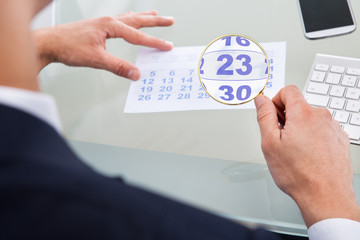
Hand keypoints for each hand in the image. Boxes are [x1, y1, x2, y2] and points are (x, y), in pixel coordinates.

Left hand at [33, 10, 173, 79]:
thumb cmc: (68, 47)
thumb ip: (117, 66)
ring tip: (156, 15)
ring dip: (144, 17)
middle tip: (170, 20)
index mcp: (110, 26)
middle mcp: (108, 21)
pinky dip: (131, 20)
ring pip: (129, 18)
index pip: (137, 36)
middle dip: (155, 21)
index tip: (167, 47)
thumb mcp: (96, 59)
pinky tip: (131, 21)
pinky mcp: (99, 27)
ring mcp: (104, 23)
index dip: (154, 42)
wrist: (50, 42)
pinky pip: (121, 21)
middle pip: (137, 20)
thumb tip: (135, 73)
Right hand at [255, 85, 359, 227]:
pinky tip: (308, 154)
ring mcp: (333, 128)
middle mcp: (322, 116)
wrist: (325, 195)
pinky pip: (321, 130)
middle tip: (281, 139)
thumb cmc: (298, 174)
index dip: (276, 101)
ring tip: (295, 151)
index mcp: (303, 114)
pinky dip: (312, 137)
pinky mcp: (339, 139)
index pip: (288, 90)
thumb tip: (261, 100)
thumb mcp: (270, 143)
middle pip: (299, 105)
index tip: (272, 115)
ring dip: (299, 128)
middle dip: (286, 117)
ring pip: (310, 119)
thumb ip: (264, 116)